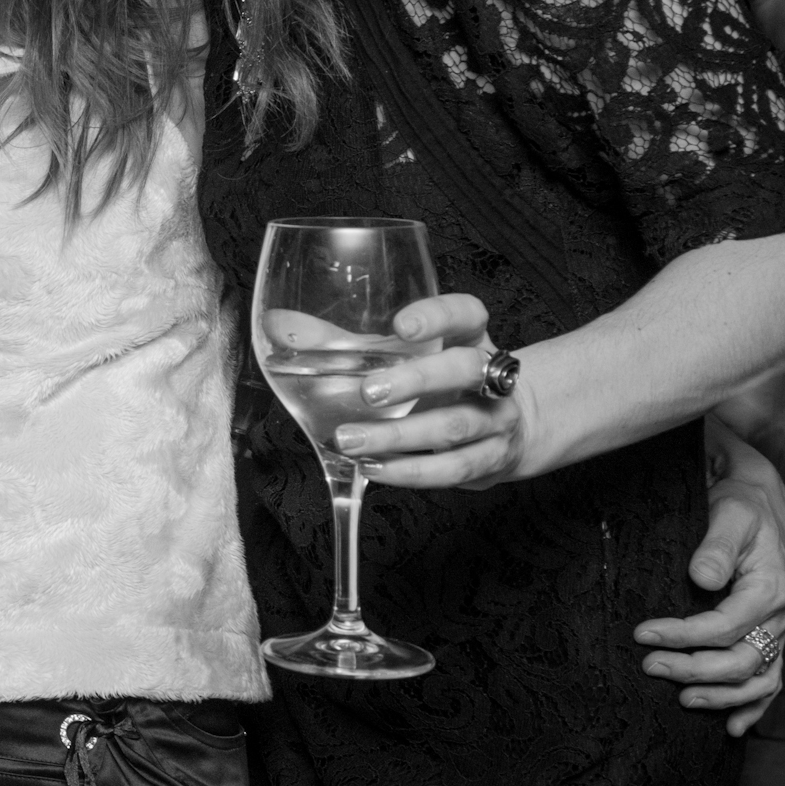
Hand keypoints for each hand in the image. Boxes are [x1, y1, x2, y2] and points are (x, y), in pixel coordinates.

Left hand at [335, 293, 546, 489]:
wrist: (508, 429)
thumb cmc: (437, 383)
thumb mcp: (398, 356)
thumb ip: (339, 341)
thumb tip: (277, 323)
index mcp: (468, 336)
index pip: (466, 314)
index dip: (438, 317)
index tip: (402, 326)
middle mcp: (490, 374)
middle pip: (464, 369)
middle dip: (416, 381)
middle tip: (368, 392)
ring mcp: (495, 419)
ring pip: (455, 425)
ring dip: (399, 436)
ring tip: (351, 440)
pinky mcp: (490, 459)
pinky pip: (453, 468)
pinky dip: (410, 471)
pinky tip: (374, 468)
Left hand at [633, 420, 784, 734]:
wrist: (758, 502)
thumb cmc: (739, 504)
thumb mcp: (729, 513)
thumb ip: (716, 545)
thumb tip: (701, 577)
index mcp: (770, 588)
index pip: (724, 626)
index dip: (682, 636)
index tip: (641, 633)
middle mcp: (778, 616)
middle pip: (741, 661)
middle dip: (693, 669)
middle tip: (648, 667)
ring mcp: (776, 631)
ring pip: (757, 680)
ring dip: (720, 696)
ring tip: (681, 702)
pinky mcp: (769, 638)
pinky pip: (770, 682)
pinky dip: (753, 708)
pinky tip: (733, 729)